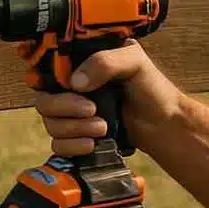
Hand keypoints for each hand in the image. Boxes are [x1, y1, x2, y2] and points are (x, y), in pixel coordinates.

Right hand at [34, 40, 183, 156]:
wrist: (165, 123)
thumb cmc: (152, 87)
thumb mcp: (133, 61)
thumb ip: (104, 62)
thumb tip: (75, 83)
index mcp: (79, 64)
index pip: (46, 70)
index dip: (46, 79)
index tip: (68, 86)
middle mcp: (71, 89)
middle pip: (43, 100)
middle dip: (64, 108)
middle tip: (92, 110)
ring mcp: (72, 115)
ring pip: (50, 123)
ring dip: (73, 129)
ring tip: (102, 128)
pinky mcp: (77, 137)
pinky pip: (57, 144)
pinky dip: (72, 146)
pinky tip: (92, 144)